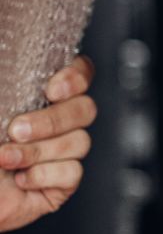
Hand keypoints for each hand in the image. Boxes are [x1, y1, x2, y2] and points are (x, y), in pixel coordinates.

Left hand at [0, 55, 95, 230]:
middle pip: (84, 109)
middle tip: (16, 130)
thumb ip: (4, 84)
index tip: (52, 89)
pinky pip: (72, 173)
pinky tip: (20, 179)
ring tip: (5, 158)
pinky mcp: (61, 183)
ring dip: (37, 152)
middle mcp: (55, 122)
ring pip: (79, 142)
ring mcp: (61, 154)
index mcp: (38, 98)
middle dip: (50, 121)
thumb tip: (8, 50)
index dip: (76, 77)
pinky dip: (43, 175)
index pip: (79, 75)